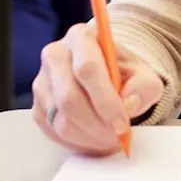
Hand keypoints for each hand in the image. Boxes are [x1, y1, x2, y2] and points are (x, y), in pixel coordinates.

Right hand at [32, 23, 164, 155]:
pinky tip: (94, 138)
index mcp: (81, 38)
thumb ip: (143, 87)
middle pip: (69, 98)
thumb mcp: (143, 75)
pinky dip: (77, 142)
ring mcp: (42, 82)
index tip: (121, 124)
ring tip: (109, 138)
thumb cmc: (122, 72)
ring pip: (60, 120)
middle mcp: (55, 55)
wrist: (106, 75)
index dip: (105, 101)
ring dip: (89, 137)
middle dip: (97, 125)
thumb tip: (129, 104)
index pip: (87, 69)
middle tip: (117, 136)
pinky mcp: (37, 106)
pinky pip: (53, 133)